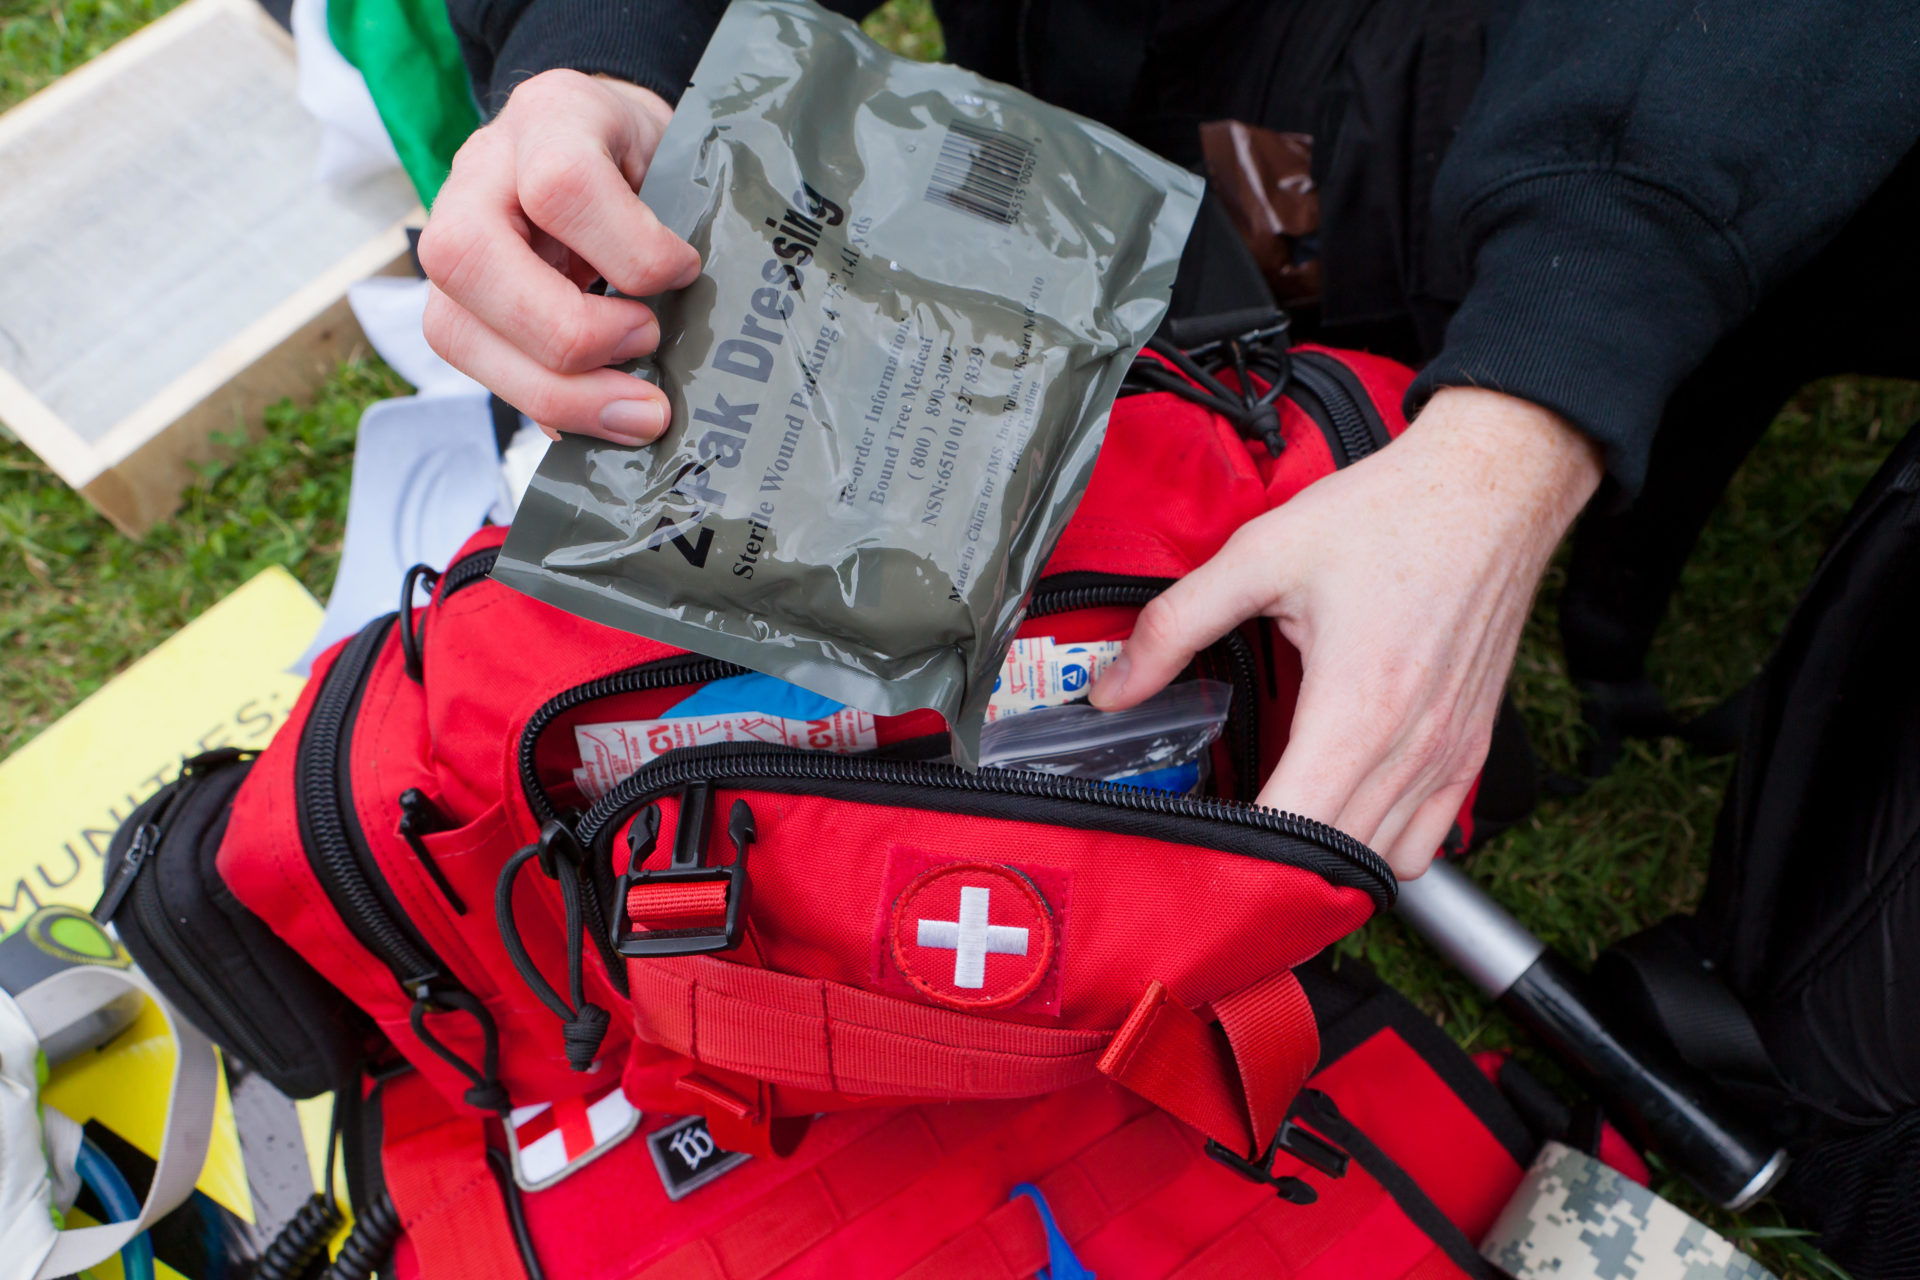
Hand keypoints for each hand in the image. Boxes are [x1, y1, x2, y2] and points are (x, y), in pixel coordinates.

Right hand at [418, 70, 699, 443]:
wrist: (606, 139)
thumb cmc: (646, 160)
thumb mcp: (674, 167)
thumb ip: (666, 241)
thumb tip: (658, 359)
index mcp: (548, 119)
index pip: (559, 185)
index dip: (633, 249)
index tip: (684, 270)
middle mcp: (478, 173)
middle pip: (469, 261)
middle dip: (571, 335)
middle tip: (648, 344)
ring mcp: (450, 238)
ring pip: (453, 331)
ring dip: (554, 391)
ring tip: (634, 408)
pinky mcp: (455, 300)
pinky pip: (474, 367)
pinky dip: (543, 404)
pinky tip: (595, 415)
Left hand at [1088, 387, 1602, 878]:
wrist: (1492, 486)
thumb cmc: (1386, 516)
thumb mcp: (1259, 554)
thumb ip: (1175, 626)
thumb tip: (1109, 688)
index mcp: (1355, 708)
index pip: (1294, 835)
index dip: (1234, 857)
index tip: (1190, 848)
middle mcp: (1410, 748)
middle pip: (1333, 869)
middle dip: (1268, 869)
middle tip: (1213, 847)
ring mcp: (1449, 757)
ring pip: (1381, 869)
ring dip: (1324, 867)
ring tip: (1272, 830)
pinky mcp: (1471, 752)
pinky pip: (1424, 845)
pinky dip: (1377, 849)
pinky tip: (1334, 809)